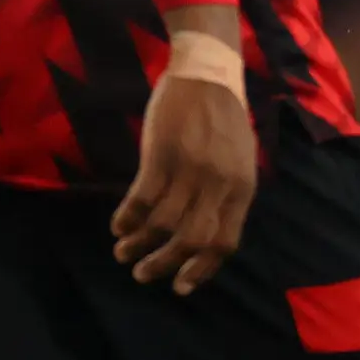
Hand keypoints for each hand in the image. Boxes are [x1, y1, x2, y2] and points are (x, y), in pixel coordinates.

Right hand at [111, 71, 254, 293]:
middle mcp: (219, 184)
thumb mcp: (239, 160)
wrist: (207, 73)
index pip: (225, 243)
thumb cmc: (222, 117)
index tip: (180, 286)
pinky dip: (128, 217)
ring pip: (163, 222)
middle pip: (193, 240)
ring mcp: (190, 169)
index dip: (201, 270)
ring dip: (139, 243)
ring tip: (122, 252)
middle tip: (142, 275)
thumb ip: (227, 194)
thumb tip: (206, 234)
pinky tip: (117, 226)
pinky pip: (142, 197)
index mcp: (242, 189)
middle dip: (165, 264)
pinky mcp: (162, 154)